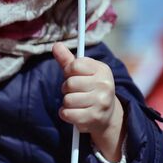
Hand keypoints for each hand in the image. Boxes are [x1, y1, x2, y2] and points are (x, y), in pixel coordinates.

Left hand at [53, 43, 124, 162]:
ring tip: (77, 103)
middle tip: (76, 92)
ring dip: (67, 103)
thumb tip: (55, 45)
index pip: (75, 65)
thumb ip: (68, 60)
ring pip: (67, 100)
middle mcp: (105, 85)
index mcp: (102, 70)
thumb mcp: (83, 73)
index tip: (74, 76)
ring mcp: (100, 102)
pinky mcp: (93, 117)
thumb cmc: (90, 90)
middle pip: (69, 84)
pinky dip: (66, 114)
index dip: (69, 72)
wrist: (106, 116)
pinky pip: (67, 113)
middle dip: (67, 89)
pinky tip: (75, 113)